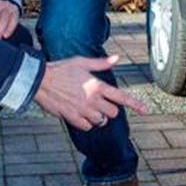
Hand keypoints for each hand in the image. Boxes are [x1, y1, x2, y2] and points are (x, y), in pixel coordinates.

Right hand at [34, 54, 149, 131]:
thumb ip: (101, 63)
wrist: (40, 80)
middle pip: (113, 113)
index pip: (121, 97)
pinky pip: (87, 126)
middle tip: (100, 104)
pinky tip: (80, 114)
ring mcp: (82, 109)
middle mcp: (92, 99)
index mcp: (97, 85)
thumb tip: (116, 58)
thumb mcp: (82, 62)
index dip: (135, 104)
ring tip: (88, 108)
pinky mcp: (72, 117)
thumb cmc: (61, 69)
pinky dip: (86, 123)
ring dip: (98, 117)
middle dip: (109, 110)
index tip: (145, 110)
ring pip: (101, 121)